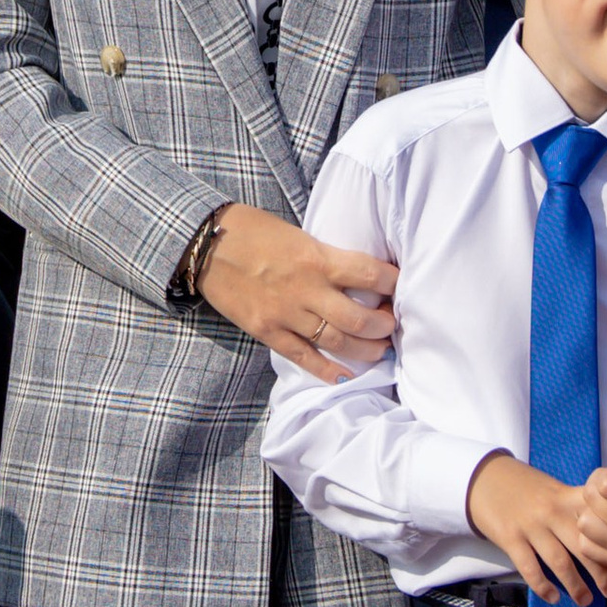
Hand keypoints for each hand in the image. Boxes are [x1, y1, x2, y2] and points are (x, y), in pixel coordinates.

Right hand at [198, 202, 395, 382]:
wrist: (205, 244)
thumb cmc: (252, 230)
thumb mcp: (297, 234)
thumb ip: (324, 256)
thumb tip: (354, 275)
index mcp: (317, 257)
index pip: (370, 274)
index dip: (394, 284)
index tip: (402, 288)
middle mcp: (307, 289)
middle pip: (360, 318)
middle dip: (384, 326)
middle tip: (393, 326)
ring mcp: (287, 314)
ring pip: (338, 341)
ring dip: (365, 349)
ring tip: (379, 349)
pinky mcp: (268, 331)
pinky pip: (303, 357)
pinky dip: (327, 370)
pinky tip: (345, 376)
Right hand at [466, 450, 599, 606]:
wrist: (484, 478)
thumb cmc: (526, 487)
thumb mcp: (556, 486)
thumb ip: (583, 495)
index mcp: (566, 497)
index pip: (597, 518)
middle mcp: (551, 511)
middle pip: (582, 545)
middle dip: (600, 571)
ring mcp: (530, 526)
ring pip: (558, 561)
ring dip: (574, 585)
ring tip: (586, 601)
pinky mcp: (510, 538)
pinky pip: (529, 567)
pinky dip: (542, 585)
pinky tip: (553, 597)